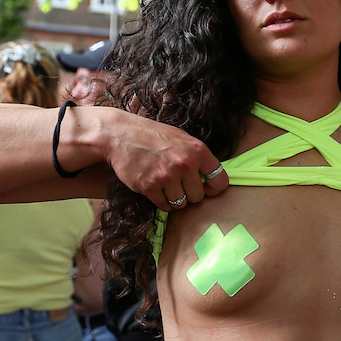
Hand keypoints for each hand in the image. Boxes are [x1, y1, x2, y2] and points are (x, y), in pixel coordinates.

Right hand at [99, 111, 228, 209]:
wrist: (120, 134)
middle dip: (190, 194)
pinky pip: (164, 206)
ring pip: (181, 204)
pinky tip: (156, 188)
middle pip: (198, 196)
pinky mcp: (149, 187)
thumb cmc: (153, 136)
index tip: (207, 188)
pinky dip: (161, 201)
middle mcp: (184, 164)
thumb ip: (198, 157)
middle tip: (180, 185)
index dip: (214, 188)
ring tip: (166, 185)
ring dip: (175, 198)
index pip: (220, 180)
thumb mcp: (182, 138)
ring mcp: (166, 177)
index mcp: (197, 151)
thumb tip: (212, 178)